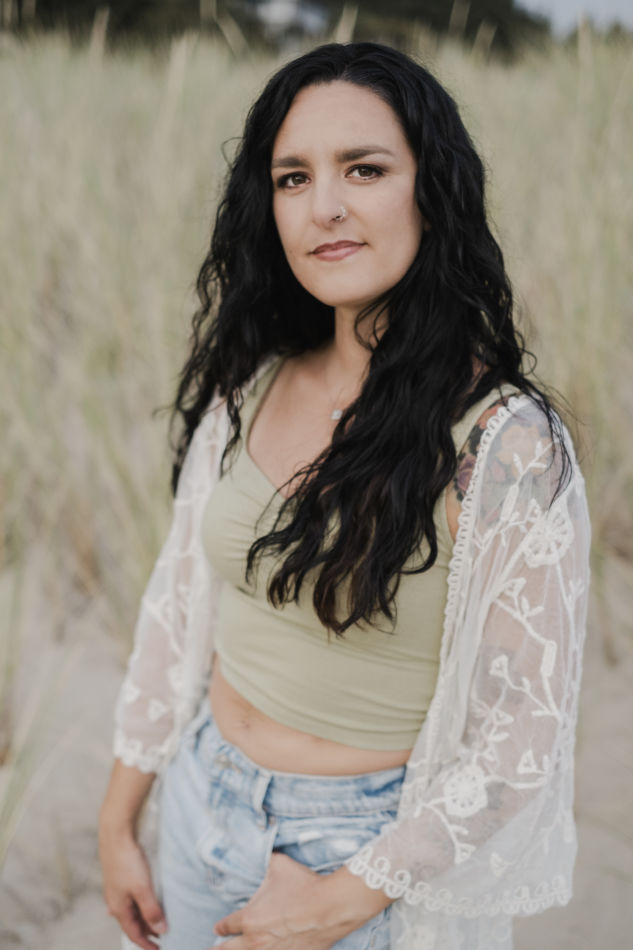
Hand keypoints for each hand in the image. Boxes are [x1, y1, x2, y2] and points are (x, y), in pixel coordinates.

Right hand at [99, 826, 166, 949]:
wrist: (116, 834)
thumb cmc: (128, 861)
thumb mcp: (142, 888)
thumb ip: (151, 910)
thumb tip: (160, 931)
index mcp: (119, 908)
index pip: (133, 933)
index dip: (146, 943)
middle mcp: (115, 901)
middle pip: (131, 923)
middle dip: (145, 932)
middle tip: (161, 938)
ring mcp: (115, 889)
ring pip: (130, 911)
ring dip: (142, 918)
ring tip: (156, 922)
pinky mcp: (119, 877)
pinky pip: (129, 899)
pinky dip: (138, 906)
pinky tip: (140, 903)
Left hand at [211, 852, 390, 949]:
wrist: (331, 907)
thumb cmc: (303, 885)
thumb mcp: (278, 865)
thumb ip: (266, 862)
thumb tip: (264, 856)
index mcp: (250, 919)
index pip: (227, 926)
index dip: (221, 927)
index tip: (217, 929)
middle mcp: (257, 941)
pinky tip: (271, 949)